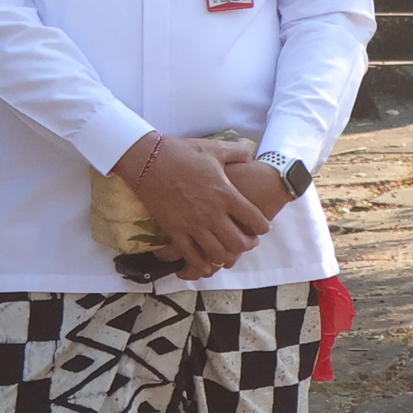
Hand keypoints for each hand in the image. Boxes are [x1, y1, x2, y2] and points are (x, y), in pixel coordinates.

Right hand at [120, 133, 273, 277]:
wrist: (148, 160)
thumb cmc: (183, 152)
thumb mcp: (216, 148)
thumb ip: (239, 152)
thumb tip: (252, 157)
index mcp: (226, 193)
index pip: (254, 219)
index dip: (263, 227)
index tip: (264, 228)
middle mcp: (212, 213)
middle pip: (238, 242)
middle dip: (248, 245)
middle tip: (250, 242)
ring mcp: (192, 224)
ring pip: (217, 253)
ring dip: (228, 256)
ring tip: (230, 252)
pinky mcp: (173, 231)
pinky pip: (190, 256)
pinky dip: (201, 264)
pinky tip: (206, 264)